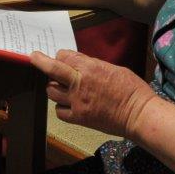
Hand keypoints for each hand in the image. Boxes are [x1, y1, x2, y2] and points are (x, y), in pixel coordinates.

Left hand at [30, 49, 155, 137]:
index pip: (64, 57)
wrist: (139, 115)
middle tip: (35, 57)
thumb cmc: (132, 90)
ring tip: (61, 87)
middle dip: (40, 61)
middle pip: (51, 70)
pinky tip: (67, 104)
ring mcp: (77, 102)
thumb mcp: (114, 68)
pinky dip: (60, 106)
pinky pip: (59, 111)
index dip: (61, 56)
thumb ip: (93, 65)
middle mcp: (79, 84)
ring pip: (51, 91)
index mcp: (90, 68)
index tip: (60, 56)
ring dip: (54, 87)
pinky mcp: (79, 118)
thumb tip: (78, 62)